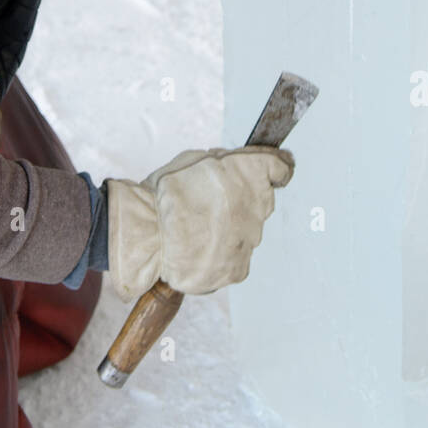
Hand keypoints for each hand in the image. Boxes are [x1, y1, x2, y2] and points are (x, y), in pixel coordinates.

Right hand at [106, 145, 294, 302]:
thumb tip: (240, 163)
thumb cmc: (165, 193)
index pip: (280, 167)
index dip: (276, 168)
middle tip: (212, 204)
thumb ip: (225, 162)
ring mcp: (249, 240)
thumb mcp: (194, 159)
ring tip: (199, 230)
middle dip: (244, 200)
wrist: (147, 235)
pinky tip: (201, 249)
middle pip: (262, 201)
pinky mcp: (238, 268)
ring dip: (232, 229)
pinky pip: (238, 258)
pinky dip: (223, 254)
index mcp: (249, 173)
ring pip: (248, 232)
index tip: (275, 171)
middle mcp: (257, 206)